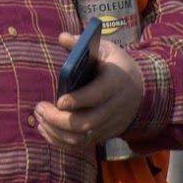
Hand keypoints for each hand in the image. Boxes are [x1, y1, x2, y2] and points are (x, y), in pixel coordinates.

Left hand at [34, 32, 142, 152]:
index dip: (78, 100)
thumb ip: (83, 44)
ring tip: (39, 118)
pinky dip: (60, 141)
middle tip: (39, 108)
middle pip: (86, 122)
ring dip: (56, 131)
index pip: (97, 95)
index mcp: (116, 82)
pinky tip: (46, 129)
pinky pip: (81, 145)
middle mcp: (114, 107)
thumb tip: (62, 37)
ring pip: (81, 137)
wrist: (143, 90)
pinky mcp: (104, 135)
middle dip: (59, 120)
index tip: (59, 101)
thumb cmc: (117, 66)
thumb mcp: (106, 49)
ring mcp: (110, 124)